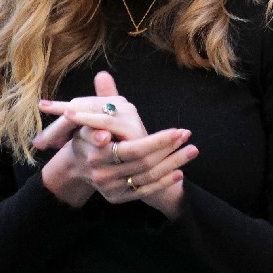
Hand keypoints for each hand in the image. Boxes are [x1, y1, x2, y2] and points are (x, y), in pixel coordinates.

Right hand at [37, 71, 194, 216]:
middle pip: (143, 161)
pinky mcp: (118, 198)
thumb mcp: (91, 116)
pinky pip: (145, 191)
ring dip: (173, 163)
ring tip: (193, 150)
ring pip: (147, 176)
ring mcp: (110, 187)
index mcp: (96, 153)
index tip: (176, 132)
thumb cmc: (89, 135)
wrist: (79, 166)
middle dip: (169, 148)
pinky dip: (164, 182)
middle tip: (188, 134)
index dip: (156, 141)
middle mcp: (102, 173)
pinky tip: (180, 172)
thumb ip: (101, 99)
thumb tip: (103, 74)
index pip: (132, 148)